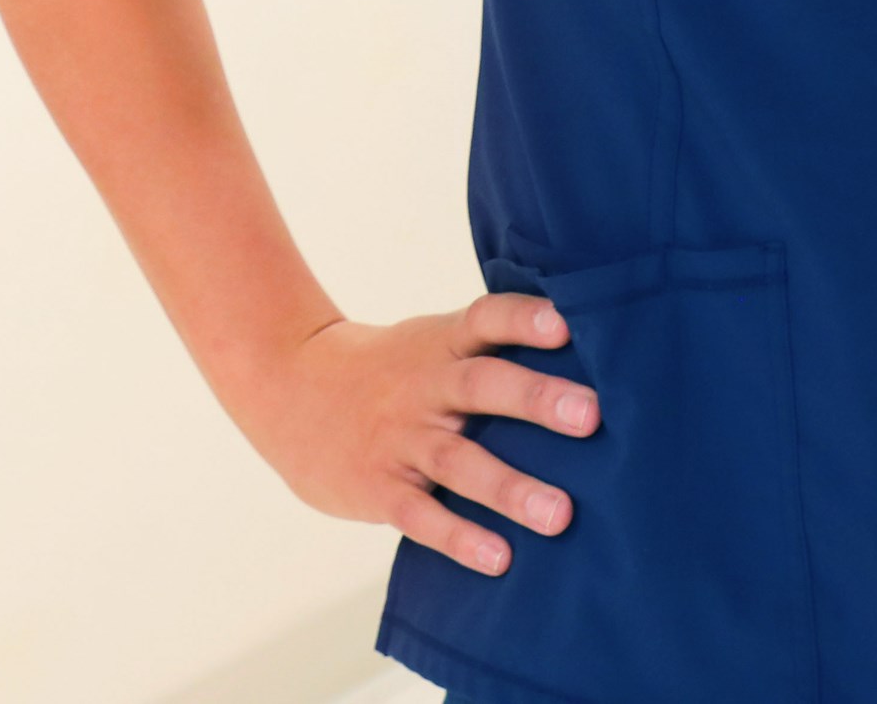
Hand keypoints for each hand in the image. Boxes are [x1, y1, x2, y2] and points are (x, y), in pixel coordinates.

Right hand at [219, 294, 599, 575]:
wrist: (285, 386)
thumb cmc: (385, 371)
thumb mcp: (428, 344)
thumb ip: (488, 352)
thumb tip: (584, 362)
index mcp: (441, 345)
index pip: (486, 319)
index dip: (524, 320)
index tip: (565, 324)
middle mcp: (424, 386)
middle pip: (481, 385)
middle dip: (536, 400)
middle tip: (590, 415)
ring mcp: (399, 438)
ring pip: (458, 460)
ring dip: (509, 487)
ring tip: (559, 514)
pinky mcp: (377, 487)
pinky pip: (420, 515)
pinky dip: (459, 537)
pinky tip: (498, 558)